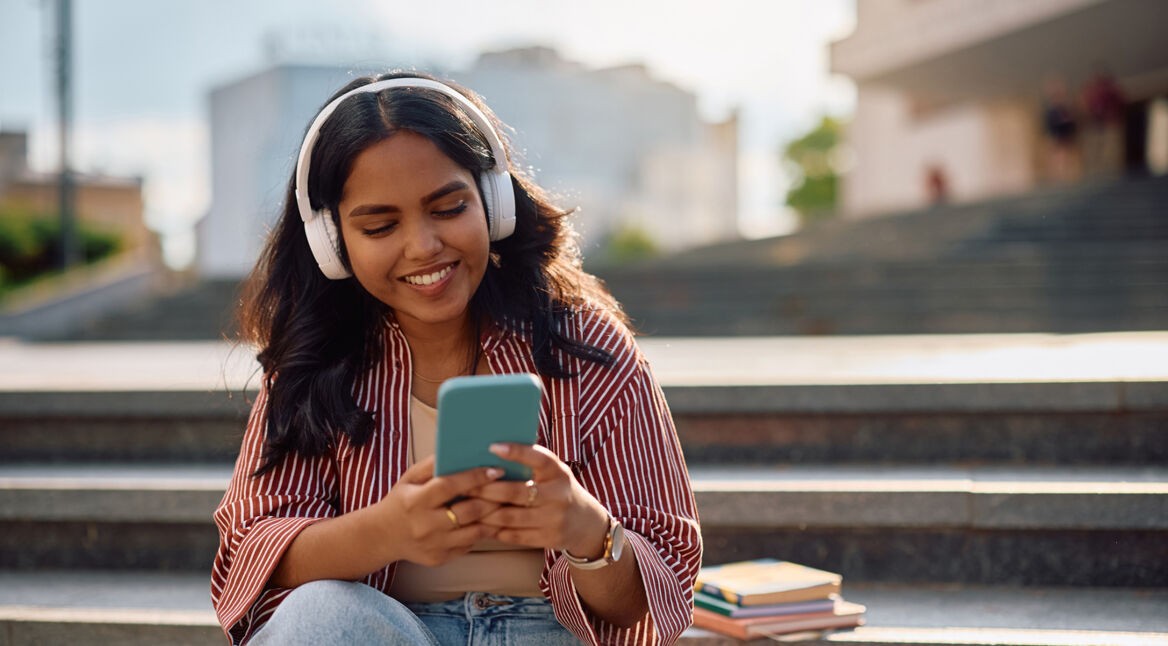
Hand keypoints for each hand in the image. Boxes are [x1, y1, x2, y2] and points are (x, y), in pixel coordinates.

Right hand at [374, 455, 504, 566]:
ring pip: (474, 532)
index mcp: (415, 501)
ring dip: (493, 517)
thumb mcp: (409, 478)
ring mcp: (433, 545)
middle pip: (468, 511)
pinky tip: (492, 520)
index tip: (495, 469)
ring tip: (507, 504)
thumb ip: (432, 465)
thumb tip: (459, 450)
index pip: (450, 487)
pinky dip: (481, 532)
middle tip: (510, 487)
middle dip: (493, 498)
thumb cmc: (400, 500)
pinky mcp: (440, 559)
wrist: (382, 536)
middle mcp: (424, 526)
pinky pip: (468, 545)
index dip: (475, 477)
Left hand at [470, 443, 609, 558]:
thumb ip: (530, 463)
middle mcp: (558, 494)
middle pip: (516, 492)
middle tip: (464, 486)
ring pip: (510, 517)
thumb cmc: (558, 490)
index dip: (516, 452)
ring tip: (466, 507)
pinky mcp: (548, 538)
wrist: (586, 523)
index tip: (492, 447)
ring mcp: (553, 519)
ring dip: (484, 512)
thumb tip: (492, 451)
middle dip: (486, 490)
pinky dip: (493, 530)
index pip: (538, 458)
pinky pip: (513, 535)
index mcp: (558, 472)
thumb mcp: (553, 473)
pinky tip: (479, 524)